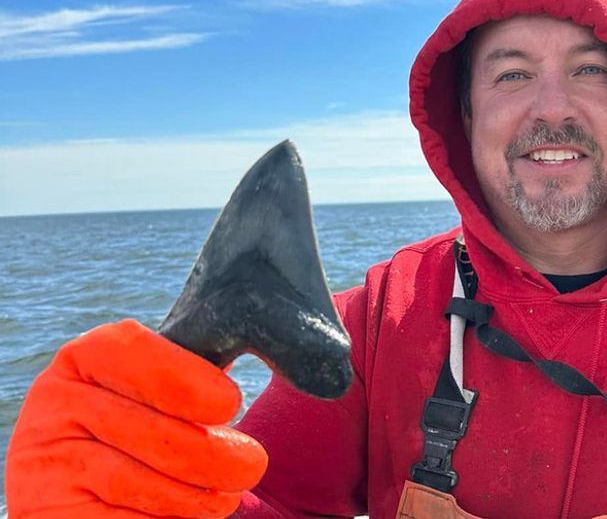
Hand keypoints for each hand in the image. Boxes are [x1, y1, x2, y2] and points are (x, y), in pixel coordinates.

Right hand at [4, 319, 268, 517]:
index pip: (134, 353)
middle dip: (215, 456)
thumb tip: (312, 361)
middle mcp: (56, 403)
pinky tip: (181, 515)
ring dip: (198, 498)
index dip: (188, 381)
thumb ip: (219, 366)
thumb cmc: (158, 422)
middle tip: (252, 465)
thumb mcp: (178, 384)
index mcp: (88, 356)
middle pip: (152, 432)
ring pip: (142, 484)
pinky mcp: (51, 512)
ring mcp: (45, 461)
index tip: (230, 403)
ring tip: (223, 497)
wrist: (97, 483)